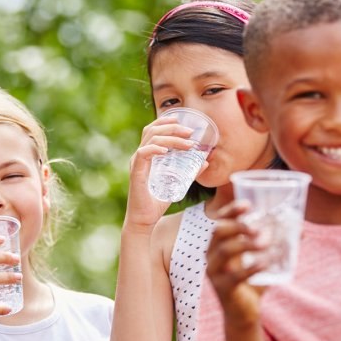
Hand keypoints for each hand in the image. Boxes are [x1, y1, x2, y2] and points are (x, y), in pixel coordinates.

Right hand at [124, 114, 204, 232]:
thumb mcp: (178, 183)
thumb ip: (189, 172)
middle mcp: (140, 156)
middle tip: (190, 131)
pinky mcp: (136, 173)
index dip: (166, 121)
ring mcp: (136, 163)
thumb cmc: (157, 202)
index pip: (153, 130)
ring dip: (171, 137)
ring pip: (151, 139)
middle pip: (152, 130)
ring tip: (187, 143)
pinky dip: (155, 148)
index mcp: (147, 155)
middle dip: (172, 126)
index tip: (182, 119)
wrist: (145, 220)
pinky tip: (167, 150)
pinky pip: (143, 154)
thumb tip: (205, 161)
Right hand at [207, 201, 267, 328]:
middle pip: (218, 231)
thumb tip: (301, 229)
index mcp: (218, 244)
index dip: (231, 210)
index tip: (248, 204)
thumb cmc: (252, 280)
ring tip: (266, 243)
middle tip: (258, 227)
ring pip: (224, 250)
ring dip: (246, 244)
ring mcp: (215, 272)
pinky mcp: (223, 288)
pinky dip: (252, 267)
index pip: (219, 220)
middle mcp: (211, 254)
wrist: (244, 313)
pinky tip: (266, 263)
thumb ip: (278, 244)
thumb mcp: (263, 258)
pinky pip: (235, 275)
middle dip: (238, 225)